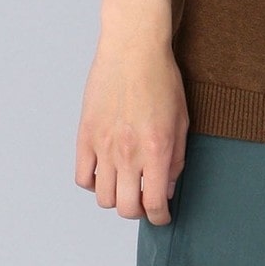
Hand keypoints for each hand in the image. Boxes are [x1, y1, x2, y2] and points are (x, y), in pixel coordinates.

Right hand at [74, 38, 188, 225]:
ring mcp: (103, 145)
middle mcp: (128, 152)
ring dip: (115, 198)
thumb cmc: (162, 78)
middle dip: (138, 210)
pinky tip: (104, 172)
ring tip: (124, 184)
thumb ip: (176, 158)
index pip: (154, 203)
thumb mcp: (182, 118)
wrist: (133, 48)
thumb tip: (167, 187)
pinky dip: (92, 183)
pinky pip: (82, 177)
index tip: (161, 216)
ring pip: (103, 198)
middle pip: (126, 208)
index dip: (160, 217)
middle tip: (143, 199)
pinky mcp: (85, 135)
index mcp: (156, 149)